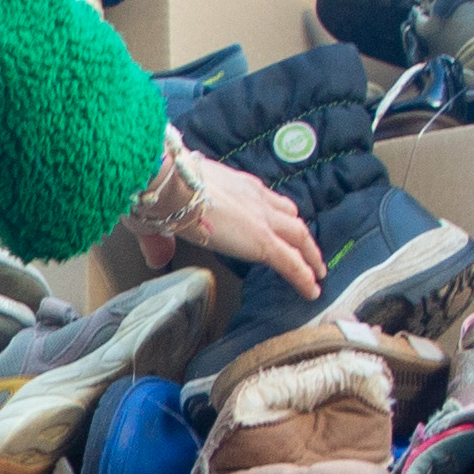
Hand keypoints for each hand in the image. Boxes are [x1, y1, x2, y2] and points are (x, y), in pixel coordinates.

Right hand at [167, 151, 323, 300]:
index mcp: (235, 185)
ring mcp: (262, 218)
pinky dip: (304, 276)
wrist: (169, 183)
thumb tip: (157, 258)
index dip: (276, 215)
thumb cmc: (162, 192)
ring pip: (299, 236)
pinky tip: (311, 290)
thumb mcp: (164, 213)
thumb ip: (163, 240)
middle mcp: (255, 197)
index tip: (281, 225)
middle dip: (300, 235)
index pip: (265, 200)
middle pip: (289, 216)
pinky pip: (292, 262)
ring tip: (317, 272)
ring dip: (310, 254)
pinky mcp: (263, 241)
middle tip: (308, 251)